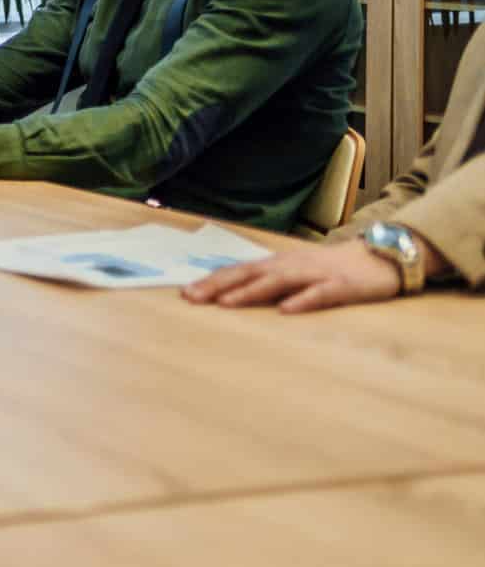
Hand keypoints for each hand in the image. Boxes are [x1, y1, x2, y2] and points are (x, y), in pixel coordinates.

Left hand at [181, 239, 406, 313]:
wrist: (382, 255)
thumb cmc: (332, 268)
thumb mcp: (296, 271)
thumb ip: (268, 280)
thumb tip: (232, 292)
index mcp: (278, 263)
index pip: (239, 270)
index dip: (212, 281)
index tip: (184, 293)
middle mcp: (291, 265)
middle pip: (250, 273)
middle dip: (219, 285)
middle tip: (191, 297)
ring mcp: (316, 274)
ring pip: (279, 282)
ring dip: (251, 291)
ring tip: (226, 303)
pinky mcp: (342, 285)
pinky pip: (320, 294)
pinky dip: (303, 301)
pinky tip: (286, 311)